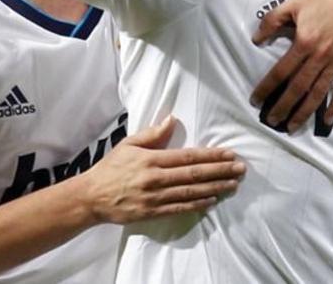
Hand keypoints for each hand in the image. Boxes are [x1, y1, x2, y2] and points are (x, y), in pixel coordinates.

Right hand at [75, 115, 245, 222]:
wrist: (91, 197)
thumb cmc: (111, 168)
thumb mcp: (128, 144)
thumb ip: (152, 134)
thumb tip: (172, 119)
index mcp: (151, 159)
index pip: (188, 156)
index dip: (211, 155)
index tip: (229, 153)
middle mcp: (156, 178)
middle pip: (194, 174)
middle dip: (220, 171)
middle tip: (240, 169)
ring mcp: (155, 198)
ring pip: (191, 192)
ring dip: (215, 188)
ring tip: (233, 184)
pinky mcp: (152, 213)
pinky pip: (179, 209)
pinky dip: (197, 204)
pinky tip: (212, 199)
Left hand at [250, 0, 332, 130]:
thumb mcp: (293, 4)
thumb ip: (271, 21)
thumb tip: (256, 40)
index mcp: (304, 42)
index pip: (281, 72)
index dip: (266, 88)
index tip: (256, 101)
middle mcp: (320, 56)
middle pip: (298, 88)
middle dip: (283, 107)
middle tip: (272, 120)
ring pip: (318, 93)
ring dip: (304, 112)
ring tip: (292, 126)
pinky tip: (326, 119)